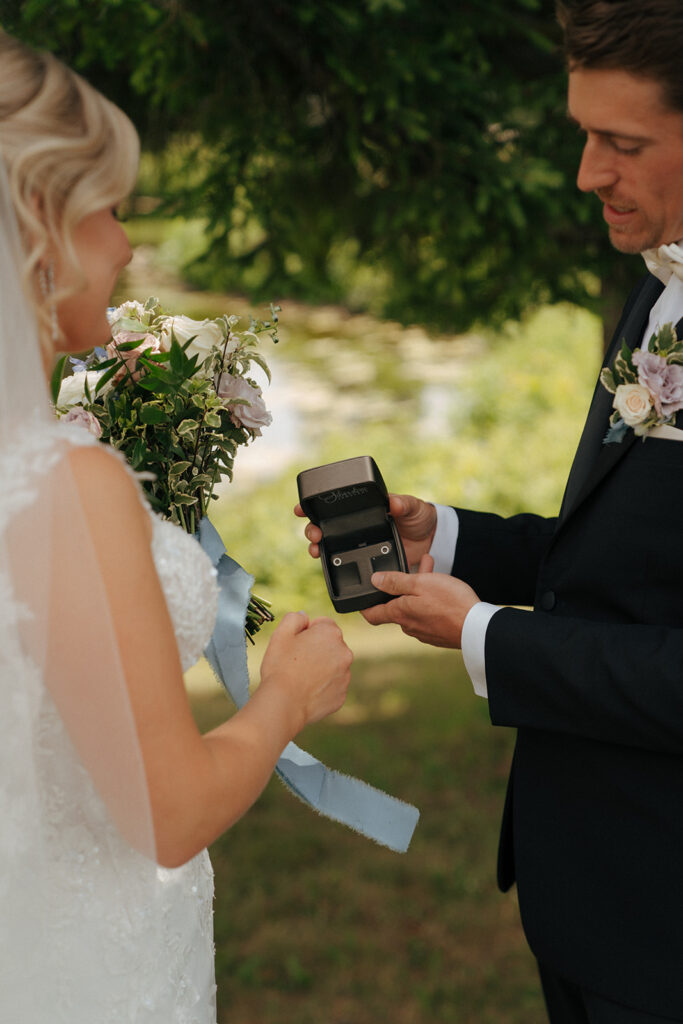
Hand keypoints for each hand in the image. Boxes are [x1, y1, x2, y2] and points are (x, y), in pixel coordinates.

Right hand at [259, 612, 353, 731]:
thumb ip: (295, 618)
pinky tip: (306, 691)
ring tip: (300, 678)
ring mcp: (345, 675)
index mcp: (331, 633)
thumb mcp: (281, 633)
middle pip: (329, 645)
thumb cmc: (281, 667)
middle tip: (296, 661)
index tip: (295, 644)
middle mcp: (344, 652)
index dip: (306, 632)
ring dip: (320, 668)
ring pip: (332, 666)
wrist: (284, 703)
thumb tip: (305, 617)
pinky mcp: (341, 695)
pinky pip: (332, 686)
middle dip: (316, 649)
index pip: (322, 624)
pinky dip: (322, 687)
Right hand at [294, 492, 436, 568]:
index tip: (301, 508)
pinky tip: (327, 566)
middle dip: (312, 530)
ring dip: (317, 548)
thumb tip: (393, 503)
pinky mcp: (366, 562)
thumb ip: (404, 504)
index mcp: (363, 510)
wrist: (432, 540)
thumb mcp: (412, 507)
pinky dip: (334, 566)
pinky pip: (346, 565)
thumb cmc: (419, 517)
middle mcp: (356, 528)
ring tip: (315, 550)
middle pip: (325, 528)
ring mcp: (359, 545)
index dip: (314, 506)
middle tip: (313, 533)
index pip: (334, 506)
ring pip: (330, 547)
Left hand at [361, 555, 478, 648]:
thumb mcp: (420, 583)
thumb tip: (374, 581)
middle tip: (412, 568)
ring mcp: (424, 632)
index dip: (364, 605)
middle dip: (402, 586)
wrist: (477, 628)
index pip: (372, 614)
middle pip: (397, 606)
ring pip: (414, 607)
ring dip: (419, 589)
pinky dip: (430, 600)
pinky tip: (442, 588)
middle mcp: (408, 626)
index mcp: (399, 613)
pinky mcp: (438, 634)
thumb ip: (395, 581)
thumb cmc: (450, 603)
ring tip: (431, 569)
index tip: (363, 597)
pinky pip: (428, 614)